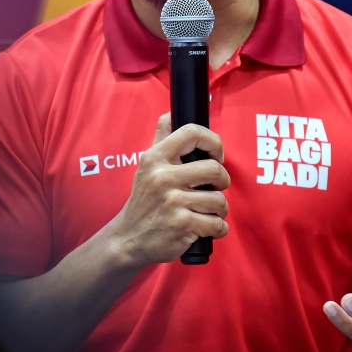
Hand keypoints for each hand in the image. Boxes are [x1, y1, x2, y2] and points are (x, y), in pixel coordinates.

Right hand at [105, 113, 229, 266]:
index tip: (216, 156)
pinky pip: (217, 223)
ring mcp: (173, 202)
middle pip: (214, 169)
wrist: (128, 238)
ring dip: (220, 209)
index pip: (191, 132)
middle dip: (222, 180)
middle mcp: (163, 177)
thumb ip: (161, 138)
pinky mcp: (183, 225)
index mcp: (155, 158)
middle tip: (216, 187)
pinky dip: (218, 228)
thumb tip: (171, 112)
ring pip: (219, 200)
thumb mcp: (146, 166)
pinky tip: (208, 227)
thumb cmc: (144, 200)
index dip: (213, 142)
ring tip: (208, 211)